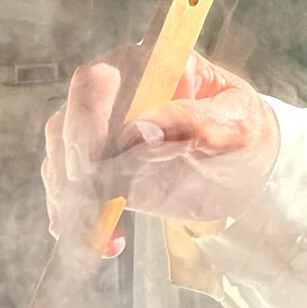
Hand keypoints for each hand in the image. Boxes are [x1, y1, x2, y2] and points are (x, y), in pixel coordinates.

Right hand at [40, 50, 282, 253]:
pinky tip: (103, 242)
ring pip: (61, 157)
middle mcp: (115, 92)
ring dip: (72, 199)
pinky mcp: (98, 169)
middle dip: (75, 167)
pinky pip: (70, 189)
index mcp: (148, 66)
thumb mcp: (236, 125)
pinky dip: (78, 217)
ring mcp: (101, 131)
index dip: (88, 121)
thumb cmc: (244, 132)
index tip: (97, 164)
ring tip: (101, 235)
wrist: (245, 168)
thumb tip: (140, 130)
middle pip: (68, 121)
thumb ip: (194, 121)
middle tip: (97, 203)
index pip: (97, 81)